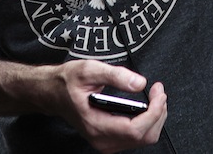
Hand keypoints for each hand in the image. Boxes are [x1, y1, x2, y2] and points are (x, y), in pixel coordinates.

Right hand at [52, 60, 167, 152]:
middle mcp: (101, 139)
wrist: (53, 93)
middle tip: (159, 92)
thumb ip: (116, 75)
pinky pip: (137, 138)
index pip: (135, 130)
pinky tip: (147, 107)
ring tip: (155, 97)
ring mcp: (105, 142)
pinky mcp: (109, 139)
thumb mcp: (90, 69)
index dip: (153, 112)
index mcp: (96, 124)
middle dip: (158, 114)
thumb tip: (140, 83)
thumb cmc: (68, 82)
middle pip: (144, 137)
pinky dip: (148, 122)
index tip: (158, 92)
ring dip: (155, 118)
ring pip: (144, 139)